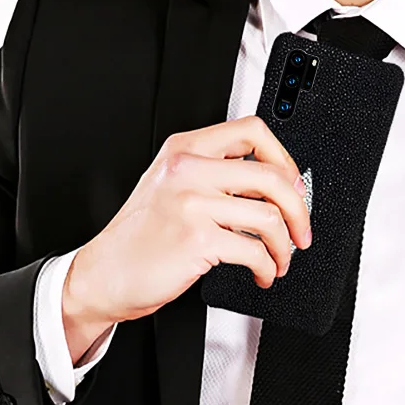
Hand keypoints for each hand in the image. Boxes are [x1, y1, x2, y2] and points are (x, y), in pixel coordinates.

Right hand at [63, 115, 311, 331]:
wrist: (103, 274)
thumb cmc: (141, 235)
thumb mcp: (173, 186)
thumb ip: (217, 176)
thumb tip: (277, 184)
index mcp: (186, 149)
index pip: (253, 130)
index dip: (284, 157)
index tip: (294, 183)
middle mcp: (189, 169)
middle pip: (272, 175)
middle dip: (299, 209)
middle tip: (301, 230)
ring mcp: (192, 203)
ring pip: (269, 216)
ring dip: (285, 246)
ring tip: (280, 259)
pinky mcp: (196, 240)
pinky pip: (254, 250)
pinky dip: (267, 267)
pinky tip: (261, 273)